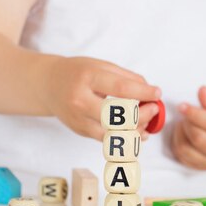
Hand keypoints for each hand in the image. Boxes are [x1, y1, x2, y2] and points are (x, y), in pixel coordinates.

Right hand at [41, 57, 160, 139]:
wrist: (48, 85)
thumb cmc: (78, 73)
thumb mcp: (101, 66)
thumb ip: (126, 77)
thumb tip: (149, 91)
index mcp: (87, 78)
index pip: (120, 89)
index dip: (143, 93)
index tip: (157, 93)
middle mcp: (80, 100)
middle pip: (118, 116)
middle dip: (142, 115)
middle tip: (154, 108)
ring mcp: (79, 119)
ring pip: (114, 133)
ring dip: (136, 130)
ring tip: (148, 122)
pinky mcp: (80, 131)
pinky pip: (107, 139)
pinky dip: (126, 138)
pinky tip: (138, 133)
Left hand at [171, 86, 205, 169]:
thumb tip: (202, 92)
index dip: (195, 114)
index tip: (183, 106)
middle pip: (199, 139)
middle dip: (188, 123)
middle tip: (185, 114)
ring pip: (186, 150)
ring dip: (179, 134)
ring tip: (183, 123)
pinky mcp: (203, 168)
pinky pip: (182, 158)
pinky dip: (177, 144)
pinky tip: (183, 134)